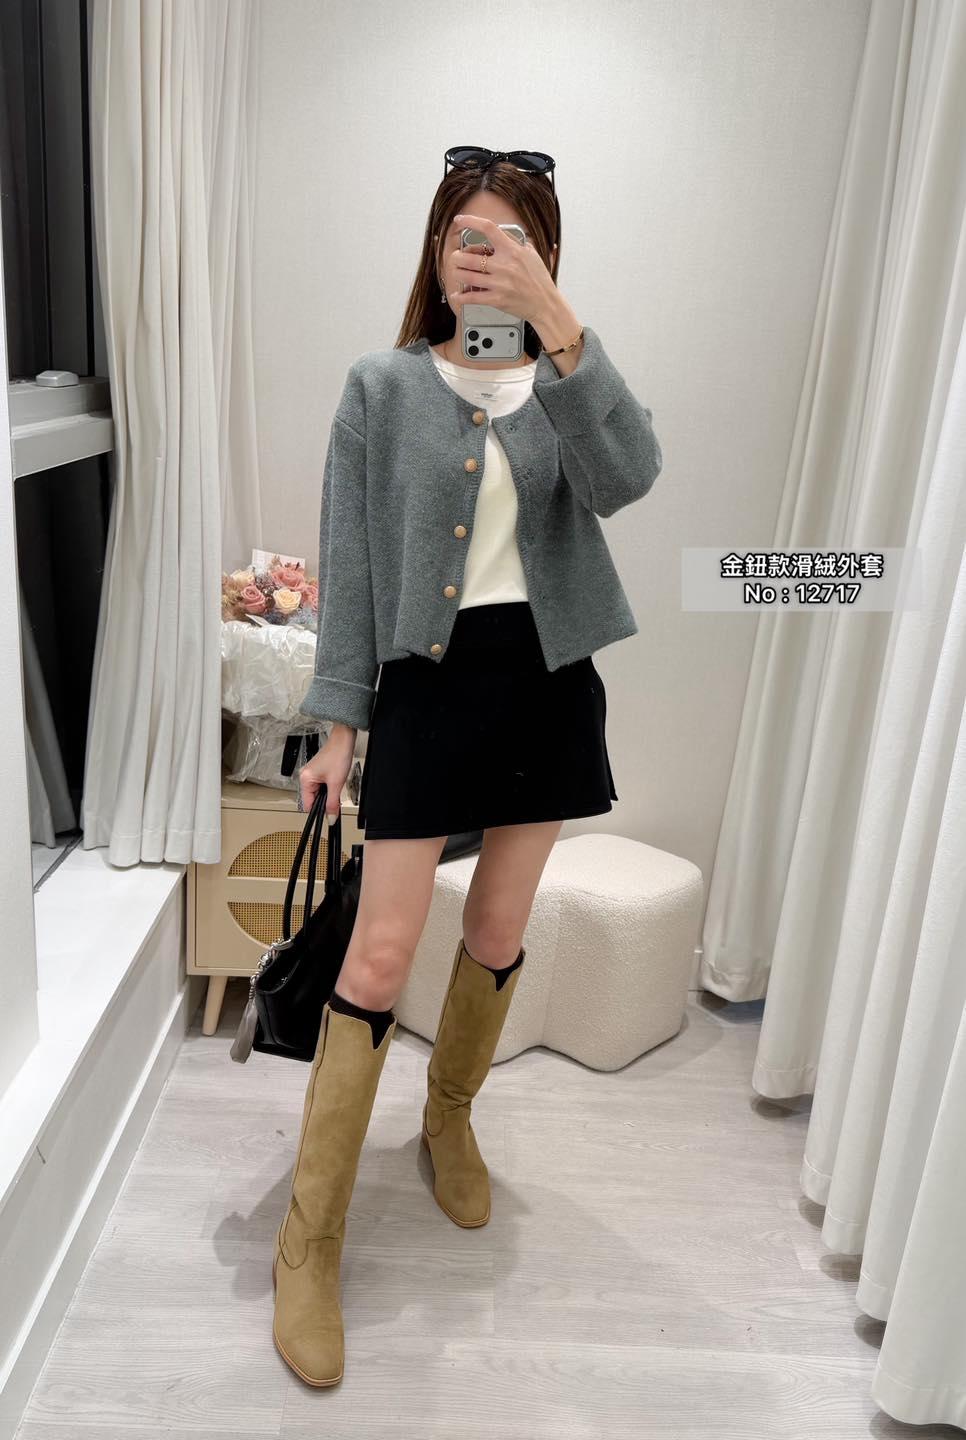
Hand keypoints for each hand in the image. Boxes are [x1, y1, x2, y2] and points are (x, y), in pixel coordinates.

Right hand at [298, 727, 354, 820]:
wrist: (343, 741)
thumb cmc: (338, 755)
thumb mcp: (336, 784)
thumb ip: (332, 803)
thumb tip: (331, 818)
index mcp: (305, 780)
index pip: (308, 805)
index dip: (319, 810)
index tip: (329, 813)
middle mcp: (305, 776)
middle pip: (313, 799)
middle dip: (325, 800)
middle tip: (336, 792)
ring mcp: (311, 773)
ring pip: (318, 793)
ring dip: (328, 793)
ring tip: (336, 782)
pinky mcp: (317, 771)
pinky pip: (321, 785)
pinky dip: (329, 787)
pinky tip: (335, 780)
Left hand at [445, 212, 559, 326]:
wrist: (546, 304)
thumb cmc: (539, 280)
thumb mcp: (531, 254)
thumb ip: (515, 242)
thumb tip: (502, 233)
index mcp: (512, 250)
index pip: (488, 228)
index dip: (471, 221)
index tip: (459, 220)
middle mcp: (504, 265)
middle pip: (469, 256)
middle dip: (457, 257)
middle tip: (455, 257)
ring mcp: (499, 283)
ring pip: (467, 276)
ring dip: (457, 273)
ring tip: (456, 272)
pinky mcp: (497, 299)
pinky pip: (472, 297)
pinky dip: (461, 296)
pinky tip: (457, 295)